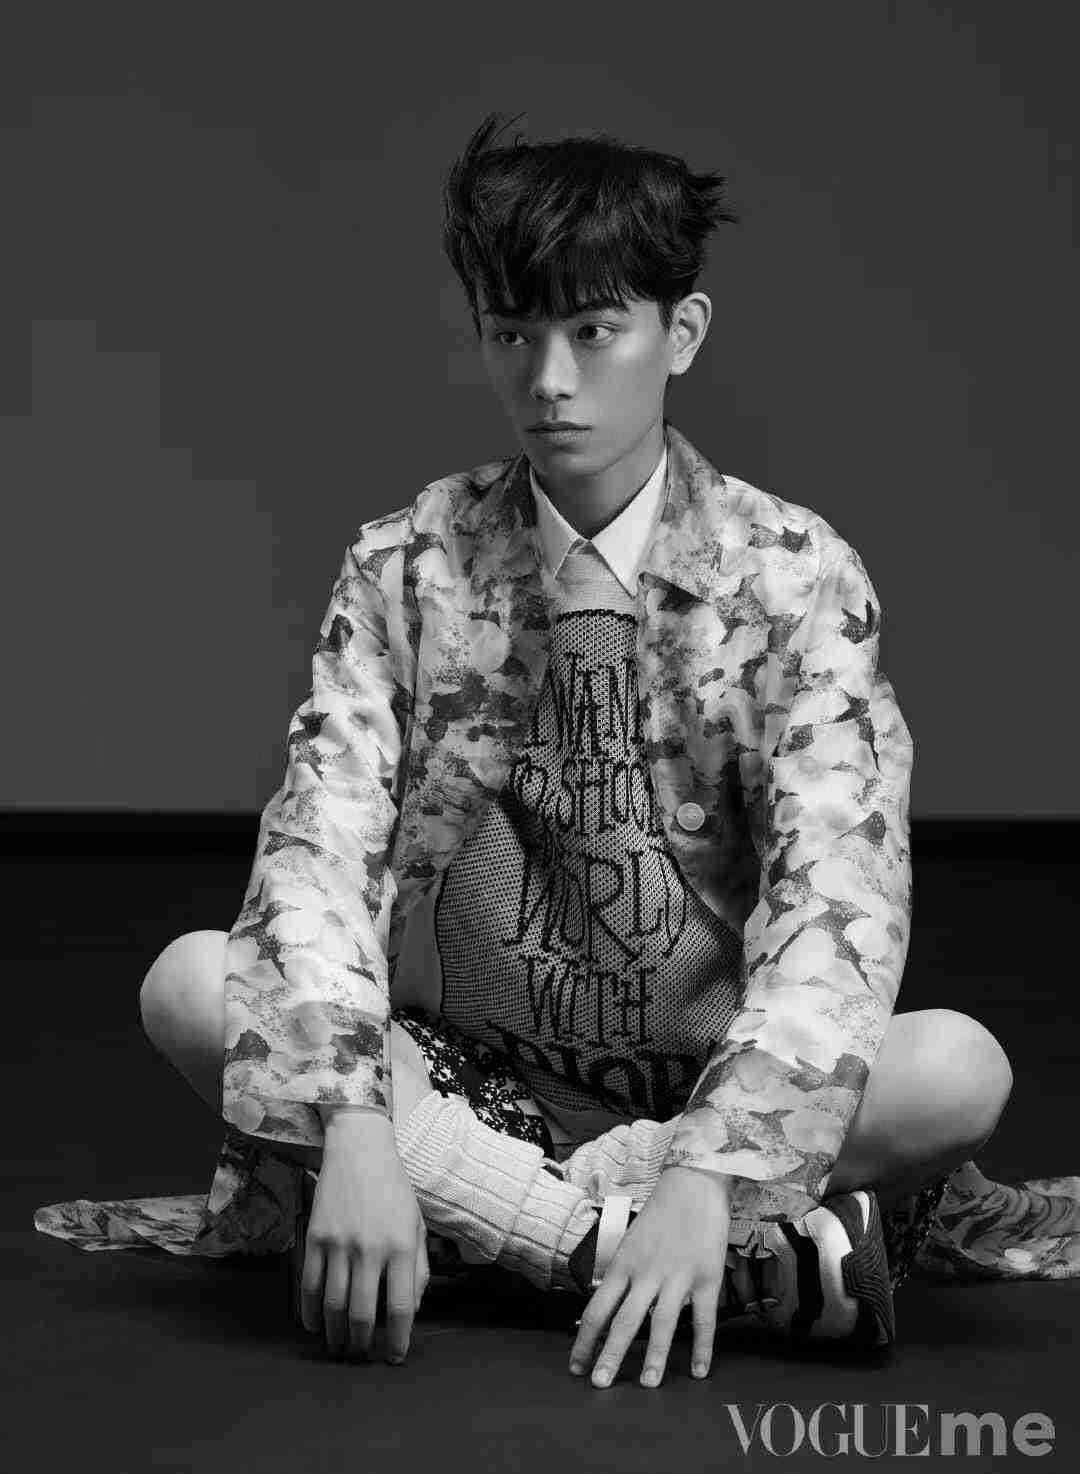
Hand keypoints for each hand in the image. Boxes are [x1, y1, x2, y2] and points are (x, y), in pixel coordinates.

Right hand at [301, 1112, 428, 1363]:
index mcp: (401, 1246)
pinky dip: (311, 1312)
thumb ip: (419, 1267)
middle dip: (362, 1344)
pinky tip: (316, 1324)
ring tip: (340, 1347)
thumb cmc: (393, 1189)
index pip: (400, 1307)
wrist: (359, 1150)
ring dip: (335, 1334)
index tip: (395, 1356)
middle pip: (361, 1314)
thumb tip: (410, 1309)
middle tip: (362, 1355)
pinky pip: (310, 1285)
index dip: (397, 1339)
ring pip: (333, 1305)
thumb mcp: (417, 1224)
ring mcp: (339, 1244)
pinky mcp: (315, 1238)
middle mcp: (370, 1248)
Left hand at [568, 1166, 730, 1388]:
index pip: (597, 1308)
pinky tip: (698, 1370)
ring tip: (647, 1385)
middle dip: (611, 1354)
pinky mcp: (707, 1277)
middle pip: (624, 1320)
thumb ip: (621, 1275)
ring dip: (653, 1356)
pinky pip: (703, 1318)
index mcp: (623, 1264)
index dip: (585, 1340)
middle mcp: (647, 1273)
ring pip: (662, 1323)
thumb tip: (606, 1306)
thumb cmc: (659, 1215)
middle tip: (600, 1384)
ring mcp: (677, 1276)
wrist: (692, 1184)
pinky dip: (702, 1347)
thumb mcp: (630, 1242)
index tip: (576, 1366)